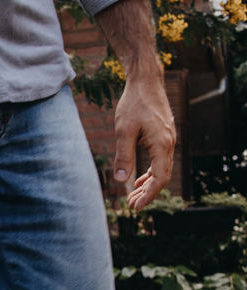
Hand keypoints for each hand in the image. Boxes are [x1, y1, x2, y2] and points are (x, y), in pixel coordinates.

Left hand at [112, 73, 175, 210]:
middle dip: (147, 194)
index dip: (149, 195)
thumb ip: (123, 156)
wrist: (146, 82)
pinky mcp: (163, 136)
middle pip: (162, 177)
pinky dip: (150, 173)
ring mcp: (168, 139)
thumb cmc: (134, 104)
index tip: (136, 206)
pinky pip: (160, 160)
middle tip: (131, 206)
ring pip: (161, 169)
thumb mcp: (124, 131)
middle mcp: (169, 143)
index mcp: (162, 144)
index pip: (160, 178)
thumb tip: (121, 180)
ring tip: (133, 197)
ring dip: (148, 185)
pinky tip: (138, 180)